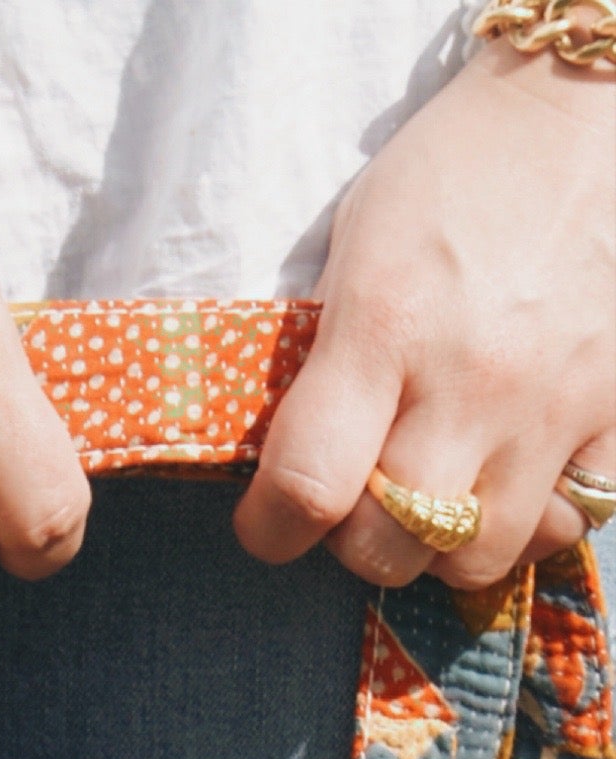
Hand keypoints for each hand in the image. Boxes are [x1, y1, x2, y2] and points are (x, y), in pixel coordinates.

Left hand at [237, 42, 615, 587]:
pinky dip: (531, 521)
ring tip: (437, 495)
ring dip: (441, 545)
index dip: (271, 528)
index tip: (269, 520)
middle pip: (390, 545)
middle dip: (357, 539)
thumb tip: (294, 469)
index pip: (307, 486)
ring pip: (477, 557)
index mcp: (384, 325)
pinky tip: (510, 478)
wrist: (578, 113)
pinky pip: (569, 521)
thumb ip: (324, 365)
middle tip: (359, 499)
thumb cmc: (449, 177)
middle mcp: (471, 378)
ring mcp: (552, 400)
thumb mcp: (355, 250)